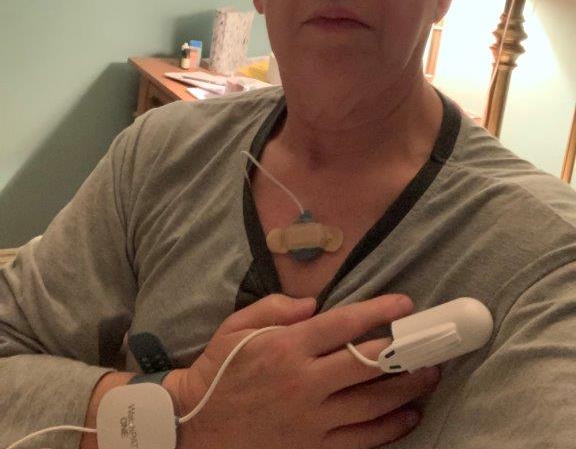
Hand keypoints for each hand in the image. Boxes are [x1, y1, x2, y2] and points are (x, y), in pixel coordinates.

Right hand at [165, 293, 439, 448]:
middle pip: (367, 365)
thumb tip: (315, 303)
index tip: (404, 305)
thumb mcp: (237, 326)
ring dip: (406, 390)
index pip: (344, 324)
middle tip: (428, 344)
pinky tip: (408, 417)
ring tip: (429, 376)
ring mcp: (311, 420)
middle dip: (403, 353)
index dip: (378, 312)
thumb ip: (277, 308)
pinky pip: (361, 440)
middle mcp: (304, 382)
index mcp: (287, 347)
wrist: (195, 429)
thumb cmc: (218, 371)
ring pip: (372, 405)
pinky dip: (390, 429)